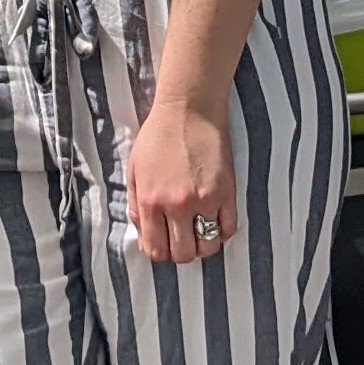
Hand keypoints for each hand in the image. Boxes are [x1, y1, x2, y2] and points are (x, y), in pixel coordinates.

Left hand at [126, 97, 236, 265]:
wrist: (188, 109)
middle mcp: (176, 206)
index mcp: (150, 201)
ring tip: (199, 230)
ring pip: (208, 247)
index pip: (156, 250)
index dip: (160, 252)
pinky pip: (229, 229)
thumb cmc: (158, 136)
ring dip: (203, 244)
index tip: (164, 243)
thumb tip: (142, 233)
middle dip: (181, 252)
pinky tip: (215, 219)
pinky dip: (223, 231)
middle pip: (183, 254)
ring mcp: (204, 200)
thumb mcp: (134, 169)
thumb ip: (135, 204)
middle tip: (182, 237)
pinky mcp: (226, 192)